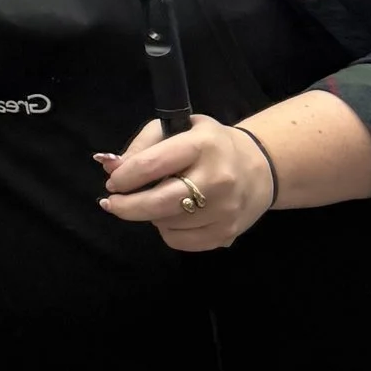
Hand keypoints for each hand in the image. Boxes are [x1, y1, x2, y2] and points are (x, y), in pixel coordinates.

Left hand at [98, 118, 277, 250]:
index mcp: (202, 145)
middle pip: (159, 202)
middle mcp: (217, 178)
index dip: (124, 177)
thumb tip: (110, 167)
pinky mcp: (227, 233)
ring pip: (166, 223)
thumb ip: (142, 146)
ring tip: (158, 200)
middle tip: (111, 204)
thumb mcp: (179, 129)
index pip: (152, 164)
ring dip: (151, 215)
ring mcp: (225, 210)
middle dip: (127, 206)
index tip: (112, 182)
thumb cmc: (210, 145)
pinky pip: (179, 241)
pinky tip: (175, 215)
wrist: (260, 168)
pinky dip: (168, 231)